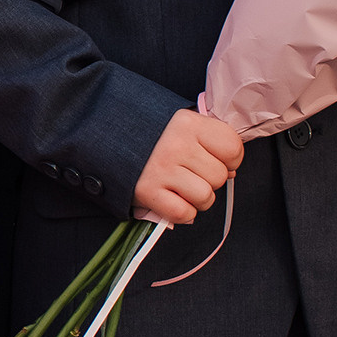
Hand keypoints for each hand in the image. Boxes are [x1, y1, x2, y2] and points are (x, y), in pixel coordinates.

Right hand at [131, 109, 242, 224]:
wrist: (103, 134)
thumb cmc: (150, 132)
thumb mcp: (181, 124)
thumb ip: (209, 140)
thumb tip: (231, 171)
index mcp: (188, 122)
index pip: (233, 148)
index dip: (228, 159)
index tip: (212, 158)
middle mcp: (176, 144)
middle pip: (219, 177)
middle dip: (208, 180)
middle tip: (188, 172)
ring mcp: (161, 168)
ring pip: (205, 197)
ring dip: (196, 198)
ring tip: (179, 186)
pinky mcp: (148, 191)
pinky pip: (184, 213)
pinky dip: (181, 212)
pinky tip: (170, 198)